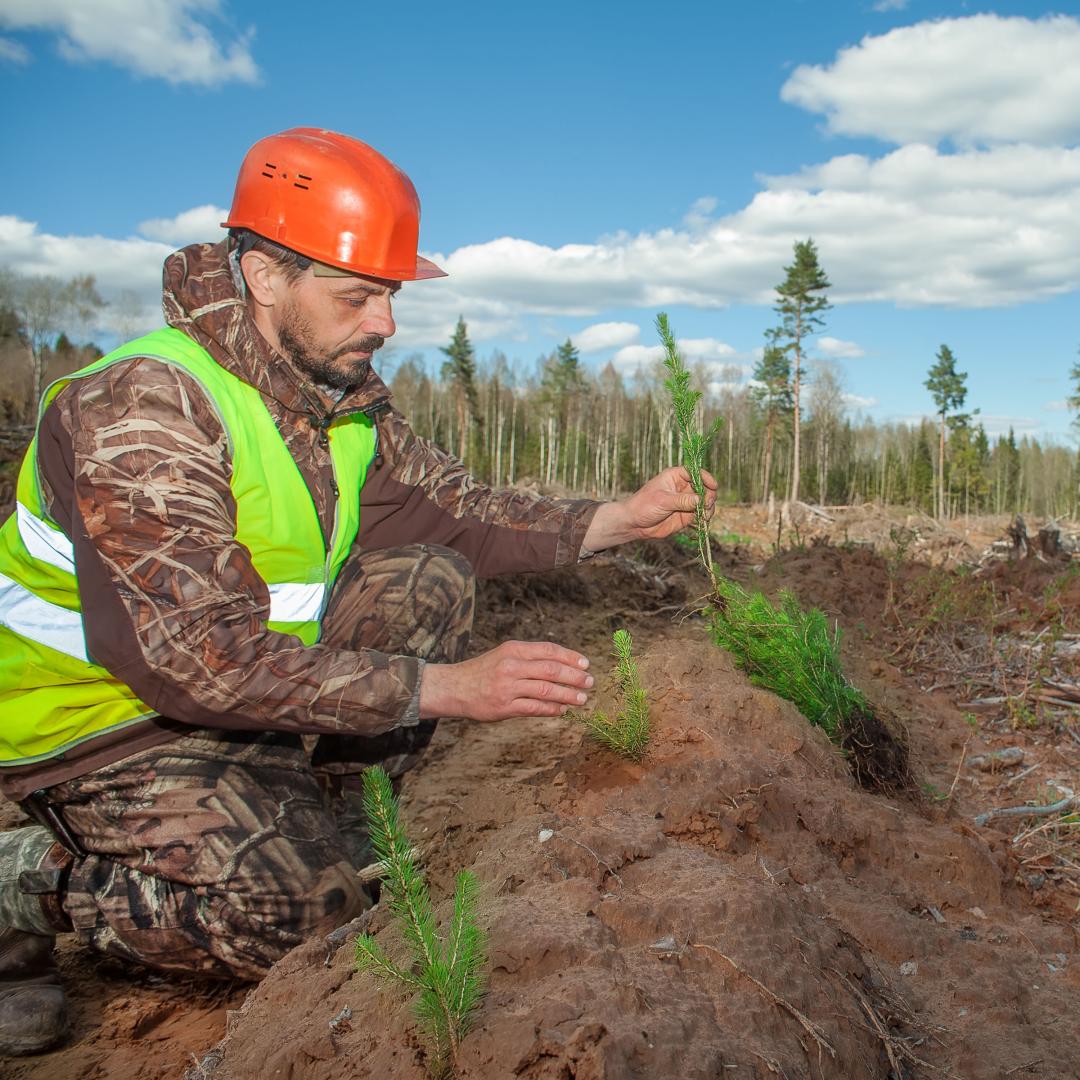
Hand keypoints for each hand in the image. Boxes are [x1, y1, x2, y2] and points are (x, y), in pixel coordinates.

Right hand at [419, 640, 593, 720]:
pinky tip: (562, 710)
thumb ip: (530, 658)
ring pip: (546, 690)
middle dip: (575, 676)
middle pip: (552, 670)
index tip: (586, 664)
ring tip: (582, 699)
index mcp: (514, 649)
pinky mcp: (505, 707)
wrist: (454, 687)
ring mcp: (508, 687)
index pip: (549, 650)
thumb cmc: (484, 671)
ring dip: (568, 695)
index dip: (570, 657)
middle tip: (590, 682)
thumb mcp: (505, 655)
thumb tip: (563, 665)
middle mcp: (512, 665)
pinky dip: (552, 709)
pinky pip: (535, 708)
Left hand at [583, 466, 717, 549]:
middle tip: (706, 505)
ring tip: (704, 515)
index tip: (713, 485)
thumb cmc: (644, 506)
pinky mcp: (687, 515)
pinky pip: (701, 514)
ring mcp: (686, 502)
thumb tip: (700, 499)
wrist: (635, 523)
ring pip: (705, 502)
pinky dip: (705, 517)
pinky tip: (703, 520)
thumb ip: (682, 500)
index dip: (706, 478)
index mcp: (675, 476)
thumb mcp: (662, 500)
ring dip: (708, 508)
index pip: (695, 472)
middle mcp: (683, 487)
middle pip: (704, 488)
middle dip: (709, 495)